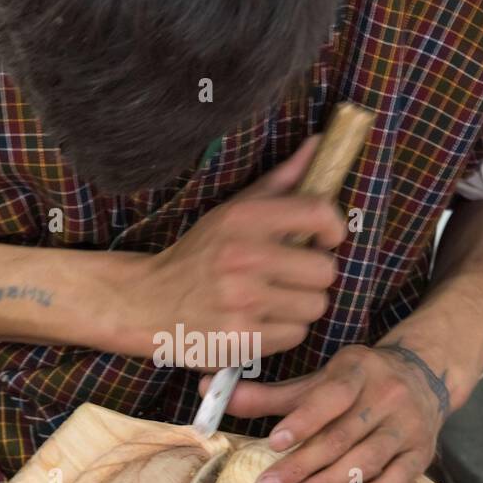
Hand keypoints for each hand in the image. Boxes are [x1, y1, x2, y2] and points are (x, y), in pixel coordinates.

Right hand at [126, 138, 345, 360]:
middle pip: (325, 270)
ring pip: (314, 306)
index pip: (318, 212)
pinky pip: (295, 335)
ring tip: (272, 300)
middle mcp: (242, 257)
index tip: (326, 238)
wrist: (148, 301)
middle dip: (313, 276)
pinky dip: (283, 332)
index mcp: (242, 219)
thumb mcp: (232, 212)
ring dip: (299, 306)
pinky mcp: (240, 338)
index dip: (334, 228)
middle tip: (290, 276)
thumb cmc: (200, 255)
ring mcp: (241, 301)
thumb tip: (319, 143)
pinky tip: (259, 321)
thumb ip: (280, 182)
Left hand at [200, 340, 451, 482]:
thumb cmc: (357, 383)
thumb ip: (268, 395)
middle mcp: (386, 396)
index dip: (303, 420)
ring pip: (367, 458)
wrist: (424, 376)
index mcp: (358, 371)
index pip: (330, 397)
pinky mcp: (422, 453)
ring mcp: (406, 425)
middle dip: (302, 466)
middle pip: (341, 436)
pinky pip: (401, 477)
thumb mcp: (318, 381)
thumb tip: (208, 390)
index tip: (274, 443)